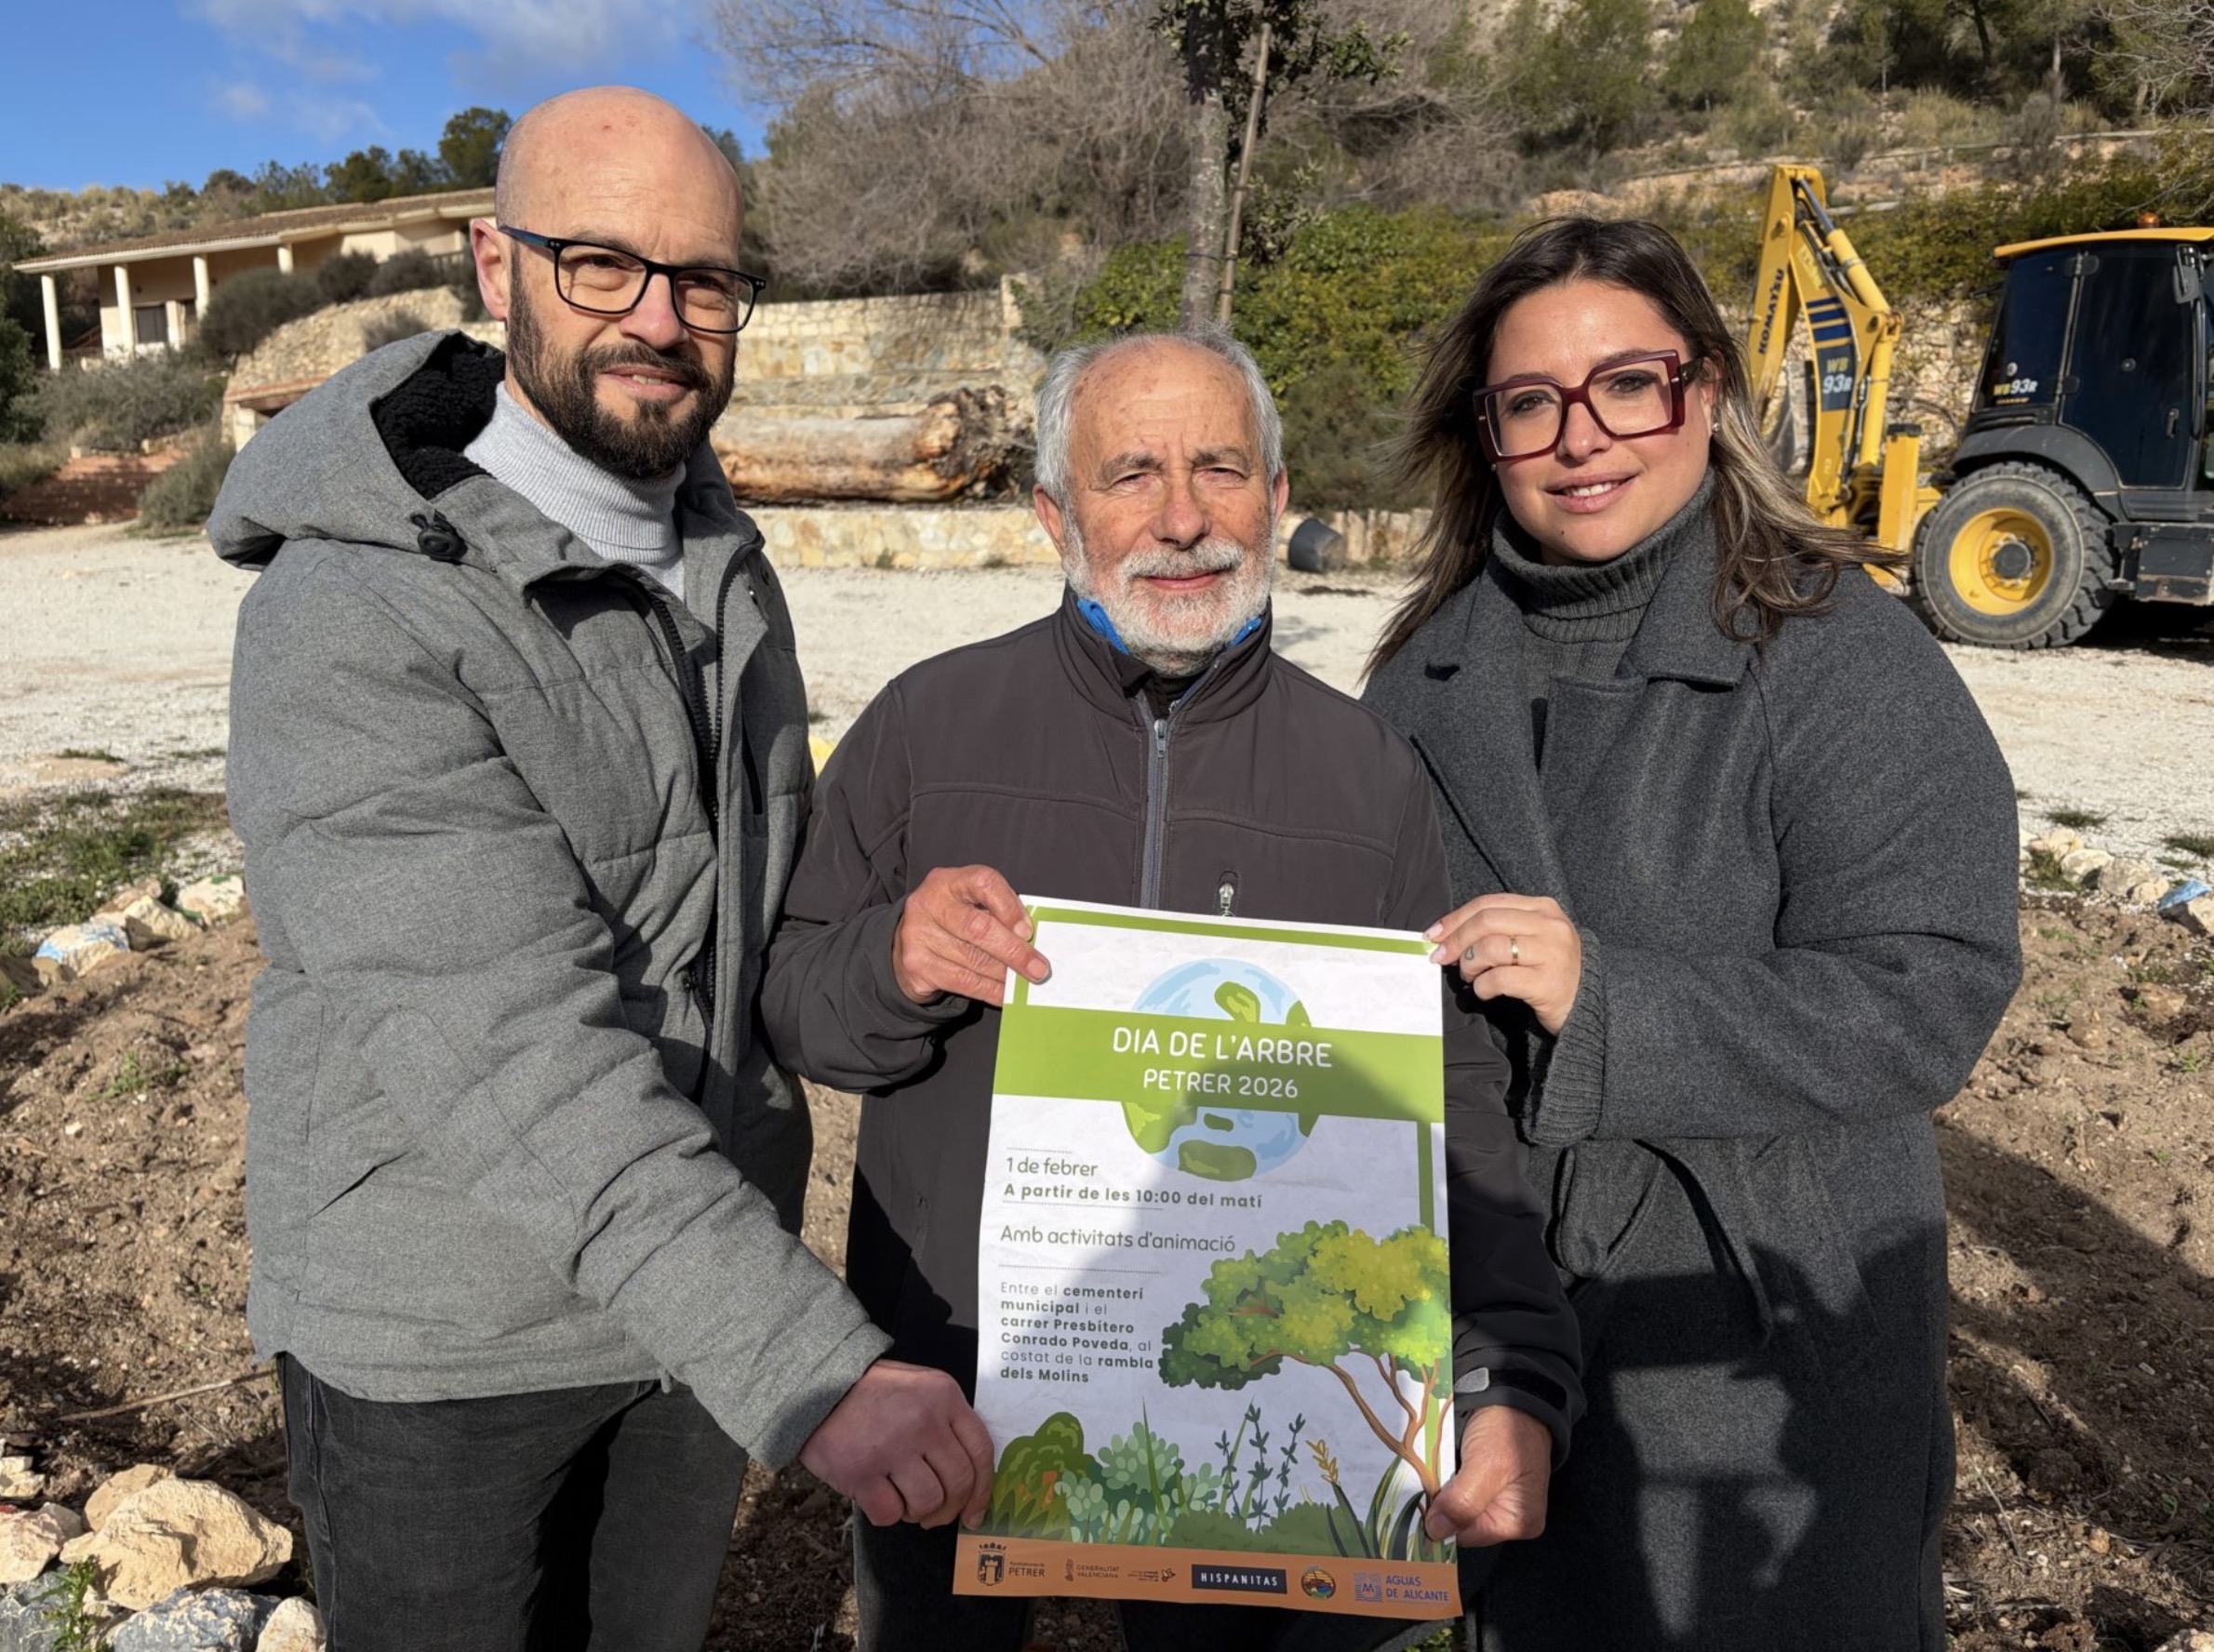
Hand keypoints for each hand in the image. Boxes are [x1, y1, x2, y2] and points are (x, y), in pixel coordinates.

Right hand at [799, 1359, 995, 1528]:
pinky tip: (877, 1497)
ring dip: (918, 1513)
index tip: (975, 1513)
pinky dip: (887, 1514)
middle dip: (950, 1509)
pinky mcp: (861, 1471)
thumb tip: (970, 1477)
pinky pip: (890, 1514)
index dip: (983, 1490)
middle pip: (959, 1482)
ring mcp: (892, 1446)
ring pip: (928, 1502)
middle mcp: (923, 1419)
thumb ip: (947, 1421)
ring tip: (902, 1500)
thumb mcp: (920, 1388)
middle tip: (935, 1514)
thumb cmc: (871, 1393)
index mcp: (943, 1395)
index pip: (981, 1450)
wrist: (815, 1387)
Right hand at [892, 865, 1049, 1005]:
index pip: (983, 882)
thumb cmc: (951, 919)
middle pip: (977, 927)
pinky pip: (963, 981)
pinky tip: (1005, 994)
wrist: (907, 944)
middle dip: (1013, 950)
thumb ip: (996, 912)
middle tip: (1038, 967)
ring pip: (973, 959)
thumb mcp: (969, 903)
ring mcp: (919, 935)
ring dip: (1005, 974)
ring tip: (1026, 981)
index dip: (1009, 906)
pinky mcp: (916, 965)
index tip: (1028, 930)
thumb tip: (1029, 940)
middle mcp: (929, 903)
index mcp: (948, 881)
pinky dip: (990, 990)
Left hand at [1426, 1404, 1552, 1545]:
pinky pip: (1456, 1493)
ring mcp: (1495, 1502)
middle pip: (1460, 1524)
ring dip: (1438, 1493)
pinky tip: (1434, 1470)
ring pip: (1454, 1508)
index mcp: (1518, 1522)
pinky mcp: (1483, 1486)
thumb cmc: (1508, 1430)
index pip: (1466, 1537)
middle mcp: (1508, 1519)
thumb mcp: (1486, 1466)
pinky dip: (1443, 1482)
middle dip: (1439, 1505)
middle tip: (1421, 1483)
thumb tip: (1436, 1532)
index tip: (1418, 1502)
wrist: (1514, 1395)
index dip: (1441, 1521)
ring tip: (1425, 1474)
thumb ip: (1463, 1503)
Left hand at [1427, 893, 1581, 1034]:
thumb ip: (1498, 929)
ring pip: (1491, 948)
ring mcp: (1552, 953)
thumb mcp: (1531, 938)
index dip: (1456, 918)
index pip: (1489, 903)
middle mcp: (1550, 925)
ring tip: (1470, 976)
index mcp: (1543, 907)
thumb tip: (1447, 934)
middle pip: (1486, 921)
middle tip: (1440, 957)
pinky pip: (1501, 979)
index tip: (1434, 934)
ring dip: (1469, 964)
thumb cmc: (1549, 969)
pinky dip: (1483, 987)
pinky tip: (1485, 991)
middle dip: (1456, 940)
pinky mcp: (1548, 983)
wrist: (1585, 1003)